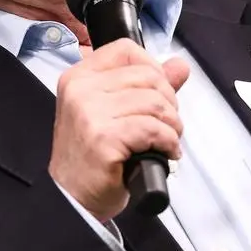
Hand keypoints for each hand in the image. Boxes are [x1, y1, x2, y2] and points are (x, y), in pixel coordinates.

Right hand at [48, 38, 189, 222]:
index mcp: (79, 77)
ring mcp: (90, 113)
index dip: (152, 68)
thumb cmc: (91, 158)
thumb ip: (147, 86)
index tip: (158, 92)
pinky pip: (154, 128)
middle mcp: (81, 90)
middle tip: (166, 124)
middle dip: (169, 102)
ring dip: (172, 125)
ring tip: (167, 140)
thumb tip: (179, 66)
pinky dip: (169, 142)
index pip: (126, 50)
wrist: (71, 199)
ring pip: (155, 102)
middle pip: (148, 76)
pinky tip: (166, 152)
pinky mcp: (104, 138)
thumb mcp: (113, 113)